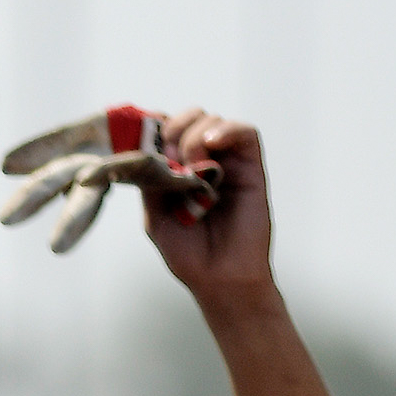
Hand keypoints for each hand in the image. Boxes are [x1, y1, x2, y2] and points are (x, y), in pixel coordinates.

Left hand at [143, 108, 272, 297]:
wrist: (219, 277)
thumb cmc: (188, 252)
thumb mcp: (154, 215)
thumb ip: (150, 181)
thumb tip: (144, 151)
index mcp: (178, 171)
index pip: (166, 131)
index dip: (155, 130)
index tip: (146, 146)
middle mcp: (203, 162)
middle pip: (189, 118)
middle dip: (173, 130)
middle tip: (169, 158)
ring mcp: (227, 162)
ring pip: (212, 120)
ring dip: (194, 138)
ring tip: (192, 170)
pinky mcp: (251, 167)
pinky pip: (245, 133)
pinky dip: (227, 129)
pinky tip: (212, 143)